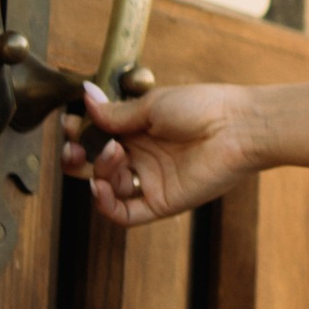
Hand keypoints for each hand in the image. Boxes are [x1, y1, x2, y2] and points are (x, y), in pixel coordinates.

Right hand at [61, 80, 255, 229]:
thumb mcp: (152, 106)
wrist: (238, 127)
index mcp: (138, 130)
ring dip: (98, 172)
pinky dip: (106, 204)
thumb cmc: (202, 107)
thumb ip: (116, 112)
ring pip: (107, 188)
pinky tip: (100, 187)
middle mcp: (141, 157)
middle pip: (95, 165)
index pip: (97, 137)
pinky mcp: (160, 202)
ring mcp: (150, 181)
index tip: (70, 123)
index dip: (80, 133)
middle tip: (75, 145)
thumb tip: (85, 95)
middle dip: (78, 156)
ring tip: (112, 152)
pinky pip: (124, 214)